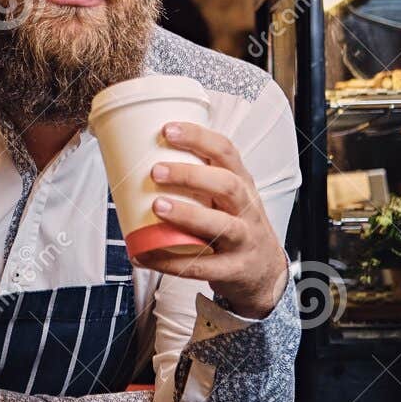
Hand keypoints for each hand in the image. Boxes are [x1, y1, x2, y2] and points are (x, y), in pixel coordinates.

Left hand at [134, 120, 288, 319]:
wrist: (264, 271)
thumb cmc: (234, 224)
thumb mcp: (226, 197)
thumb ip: (196, 180)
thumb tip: (136, 162)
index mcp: (241, 182)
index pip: (226, 152)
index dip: (198, 138)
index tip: (167, 130)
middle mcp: (247, 208)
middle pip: (227, 185)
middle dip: (190, 175)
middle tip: (155, 171)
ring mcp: (243, 239)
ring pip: (221, 225)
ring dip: (187, 214)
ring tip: (157, 207)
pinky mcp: (234, 269)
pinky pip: (203, 267)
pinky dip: (172, 262)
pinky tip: (146, 256)